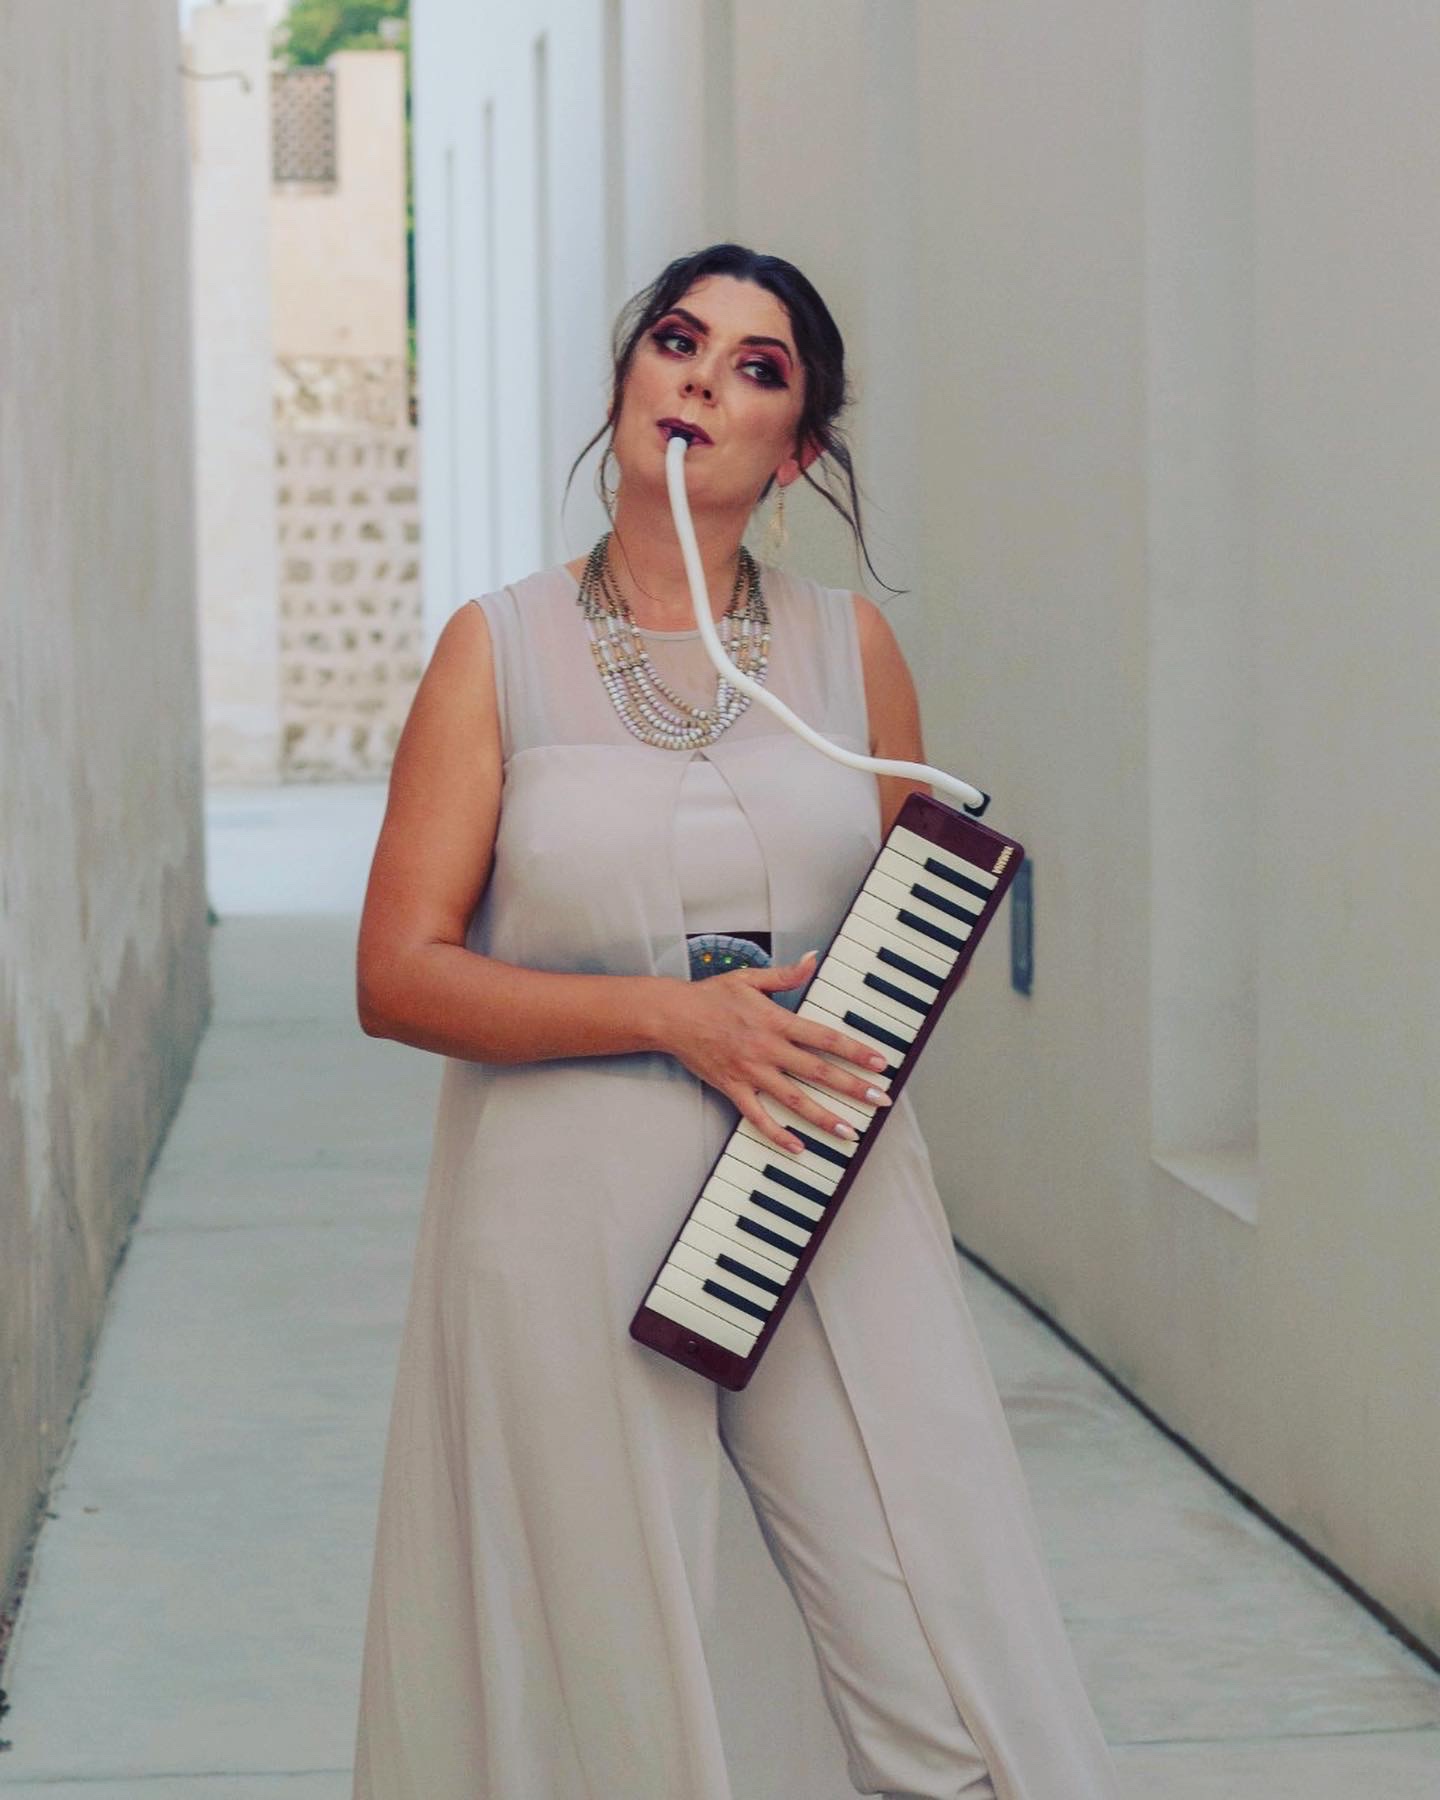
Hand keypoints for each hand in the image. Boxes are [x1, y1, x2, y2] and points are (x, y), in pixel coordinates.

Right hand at [654, 950, 893, 1153]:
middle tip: (879, 1101)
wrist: (672, 1016)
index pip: (825, 1038)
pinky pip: (758, 1117)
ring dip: (824, 1117)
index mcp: (776, 1021)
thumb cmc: (710, 996)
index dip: (855, 1050)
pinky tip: (798, 1147)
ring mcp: (751, 1072)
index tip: (879, 1063)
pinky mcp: (733, 1089)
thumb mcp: (750, 978)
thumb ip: (786, 975)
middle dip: (853, 1087)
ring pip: (794, 1100)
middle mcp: (768, 1049)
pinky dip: (778, 1134)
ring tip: (849, 1132)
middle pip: (818, 1072)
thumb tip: (813, 959)